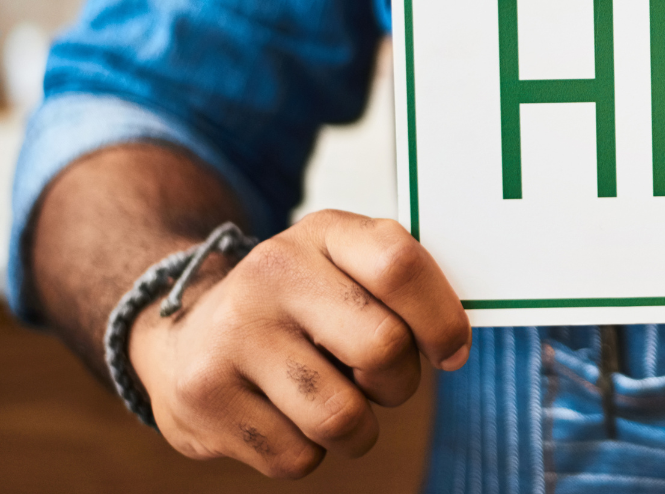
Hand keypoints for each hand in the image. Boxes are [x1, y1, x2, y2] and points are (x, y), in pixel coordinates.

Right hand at [127, 209, 470, 477]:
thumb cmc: (298, 306)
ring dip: (357, 428)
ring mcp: (232, 336)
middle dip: (399, 382)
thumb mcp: (344, 266)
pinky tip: (284, 415)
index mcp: (322, 233)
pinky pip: (297, 456)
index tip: (451, 352)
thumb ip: (402, 287)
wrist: (183, 335)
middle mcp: (271, 274)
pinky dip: (307, 450)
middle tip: (379, 380)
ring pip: (342, 417)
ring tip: (333, 400)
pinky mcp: (204, 398)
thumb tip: (454, 344)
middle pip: (382, 349)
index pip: (399, 265)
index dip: (441, 319)